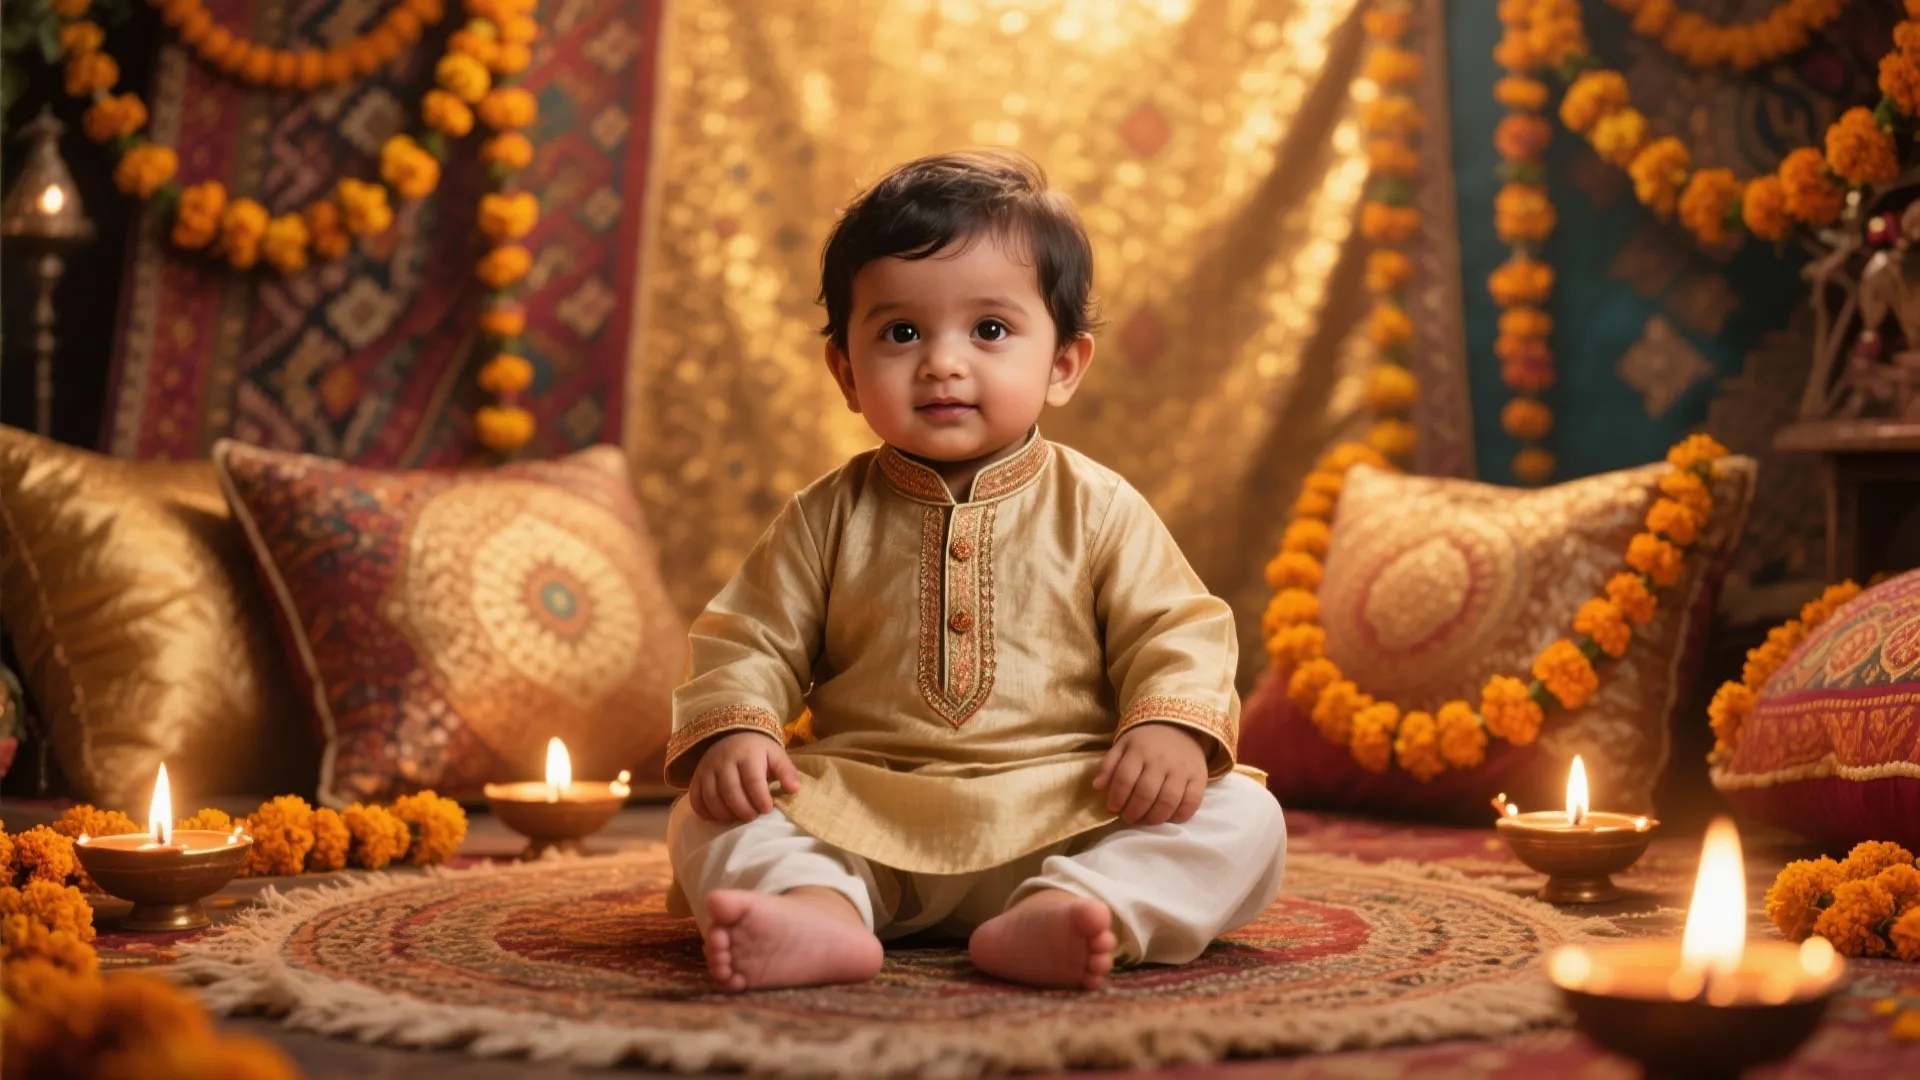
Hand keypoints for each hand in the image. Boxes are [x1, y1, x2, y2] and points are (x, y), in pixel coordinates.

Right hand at [689, 731, 801, 822]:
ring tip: (739, 818)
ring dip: (726, 814)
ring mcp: (707, 770)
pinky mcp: (696, 779)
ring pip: (712, 798)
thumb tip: (795, 789)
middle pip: (730, 791)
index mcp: (747, 754)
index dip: (760, 798)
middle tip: (754, 816)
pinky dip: (707, 814)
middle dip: (743, 810)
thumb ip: (786, 771)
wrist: (731, 737)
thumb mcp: (775, 755)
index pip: (752, 780)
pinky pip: (696, 801)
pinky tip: (721, 817)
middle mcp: (723, 761)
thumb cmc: (758, 751)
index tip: (768, 809)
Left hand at [1093, 723, 1208, 825]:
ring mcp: (1183, 769)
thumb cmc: (1146, 740)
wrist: (1180, 725)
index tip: (1113, 808)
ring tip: (1146, 820)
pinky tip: (1169, 818)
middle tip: (1129, 818)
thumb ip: (1109, 765)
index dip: (1117, 798)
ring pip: (1168, 801)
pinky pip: (1192, 802)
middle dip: (1134, 812)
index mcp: (1139, 750)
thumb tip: (1097, 787)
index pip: (1125, 779)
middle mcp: (1162, 760)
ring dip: (1154, 818)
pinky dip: (1180, 816)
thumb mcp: (1123, 745)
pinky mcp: (1199, 777)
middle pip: (1146, 794)